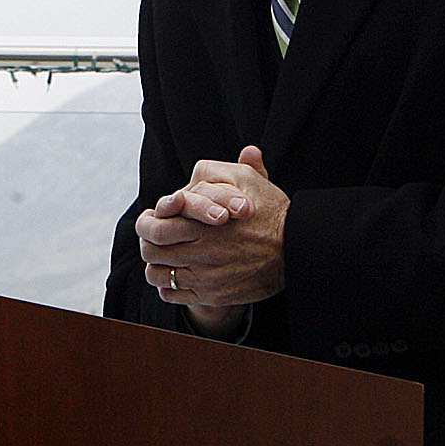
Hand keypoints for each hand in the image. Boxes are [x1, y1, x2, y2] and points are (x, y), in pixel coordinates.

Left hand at [135, 146, 287, 332]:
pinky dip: (168, 287)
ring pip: (158, 275)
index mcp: (201, 223)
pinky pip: (173, 295)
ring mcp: (205, 276)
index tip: (150, 219)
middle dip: (147, 243)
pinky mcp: (212, 295)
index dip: (147, 223)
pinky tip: (175, 277)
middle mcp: (200, 252)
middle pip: (151, 251)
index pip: (155, 226)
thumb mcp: (255, 183)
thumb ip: (238, 167)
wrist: (297, 253)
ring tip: (162, 259)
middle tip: (150, 239)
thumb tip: (248, 150)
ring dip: (156, 266)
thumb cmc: (274, 215)